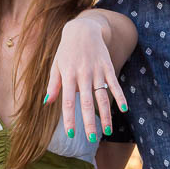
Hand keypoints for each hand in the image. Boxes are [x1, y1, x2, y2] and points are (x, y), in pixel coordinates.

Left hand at [45, 17, 126, 141]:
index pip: (69, 101)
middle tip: (91, 139)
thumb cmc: (66, 51)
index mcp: (68, 76)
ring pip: (102, 96)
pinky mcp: (107, 66)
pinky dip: (119, 96)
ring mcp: (96, 70)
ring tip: (107, 130)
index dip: (70, 118)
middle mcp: (83, 74)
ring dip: (105, 114)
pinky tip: (123, 109)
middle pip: (86, 102)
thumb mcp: (56, 65)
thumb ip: (53, 85)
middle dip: (89, 121)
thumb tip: (46, 103)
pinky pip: (114, 84)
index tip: (71, 133)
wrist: (83, 29)